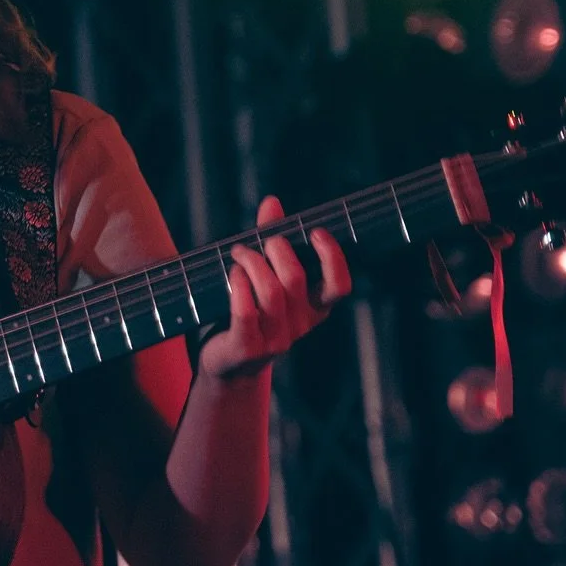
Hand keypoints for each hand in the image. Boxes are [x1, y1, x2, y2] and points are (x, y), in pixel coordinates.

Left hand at [196, 195, 351, 384]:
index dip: (332, 258)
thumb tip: (272, 202)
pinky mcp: (247, 347)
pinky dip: (239, 285)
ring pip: (270, 292)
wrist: (227, 363)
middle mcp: (299, 325)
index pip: (338, 287)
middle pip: (295, 279)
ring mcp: (275, 340)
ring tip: (239, 251)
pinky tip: (233, 273)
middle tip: (263, 239)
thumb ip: (271, 239)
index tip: (316, 231)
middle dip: (278, 249)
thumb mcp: (266, 275)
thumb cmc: (250, 310)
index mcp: (314, 308)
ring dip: (252, 263)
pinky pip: (246, 311)